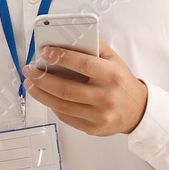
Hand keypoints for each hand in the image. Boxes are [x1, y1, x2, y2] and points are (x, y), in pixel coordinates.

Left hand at [21, 41, 147, 135]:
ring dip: (41, 94)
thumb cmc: (121, 82)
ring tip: (30, 83)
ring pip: (62, 105)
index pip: (84, 65)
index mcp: (112, 76)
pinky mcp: (93, 128)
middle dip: (42, 78)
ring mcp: (100, 115)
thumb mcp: (114, 60)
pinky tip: (44, 96)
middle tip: (30, 70)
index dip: (62, 57)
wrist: (138, 110)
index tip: (45, 52)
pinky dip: (52, 105)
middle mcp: (106, 97)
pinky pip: (66, 117)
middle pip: (67, 89)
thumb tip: (65, 41)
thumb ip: (94, 48)